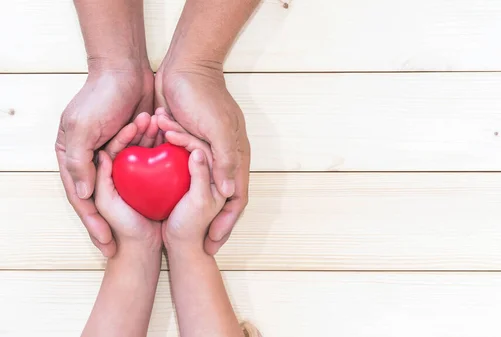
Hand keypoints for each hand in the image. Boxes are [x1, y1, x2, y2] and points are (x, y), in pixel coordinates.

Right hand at [55, 67, 153, 256]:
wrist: (127, 69)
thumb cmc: (101, 96)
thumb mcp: (83, 129)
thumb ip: (80, 162)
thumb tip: (84, 195)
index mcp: (73, 155)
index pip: (82, 198)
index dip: (93, 224)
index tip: (107, 245)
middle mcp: (92, 157)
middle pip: (101, 198)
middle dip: (112, 224)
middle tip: (124, 248)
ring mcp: (113, 152)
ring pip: (124, 186)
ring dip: (134, 202)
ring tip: (147, 226)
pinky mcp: (134, 145)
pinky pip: (141, 168)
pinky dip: (149, 181)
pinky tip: (161, 200)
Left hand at [155, 64, 249, 254]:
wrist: (183, 68)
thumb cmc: (204, 97)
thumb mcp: (219, 130)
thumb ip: (226, 161)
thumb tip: (229, 193)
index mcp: (234, 156)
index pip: (236, 199)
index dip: (226, 224)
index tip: (213, 245)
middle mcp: (222, 157)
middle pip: (220, 199)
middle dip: (211, 224)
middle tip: (197, 245)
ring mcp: (205, 152)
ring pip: (199, 188)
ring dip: (189, 204)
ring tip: (175, 226)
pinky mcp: (185, 144)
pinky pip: (183, 171)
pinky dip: (174, 185)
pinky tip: (162, 201)